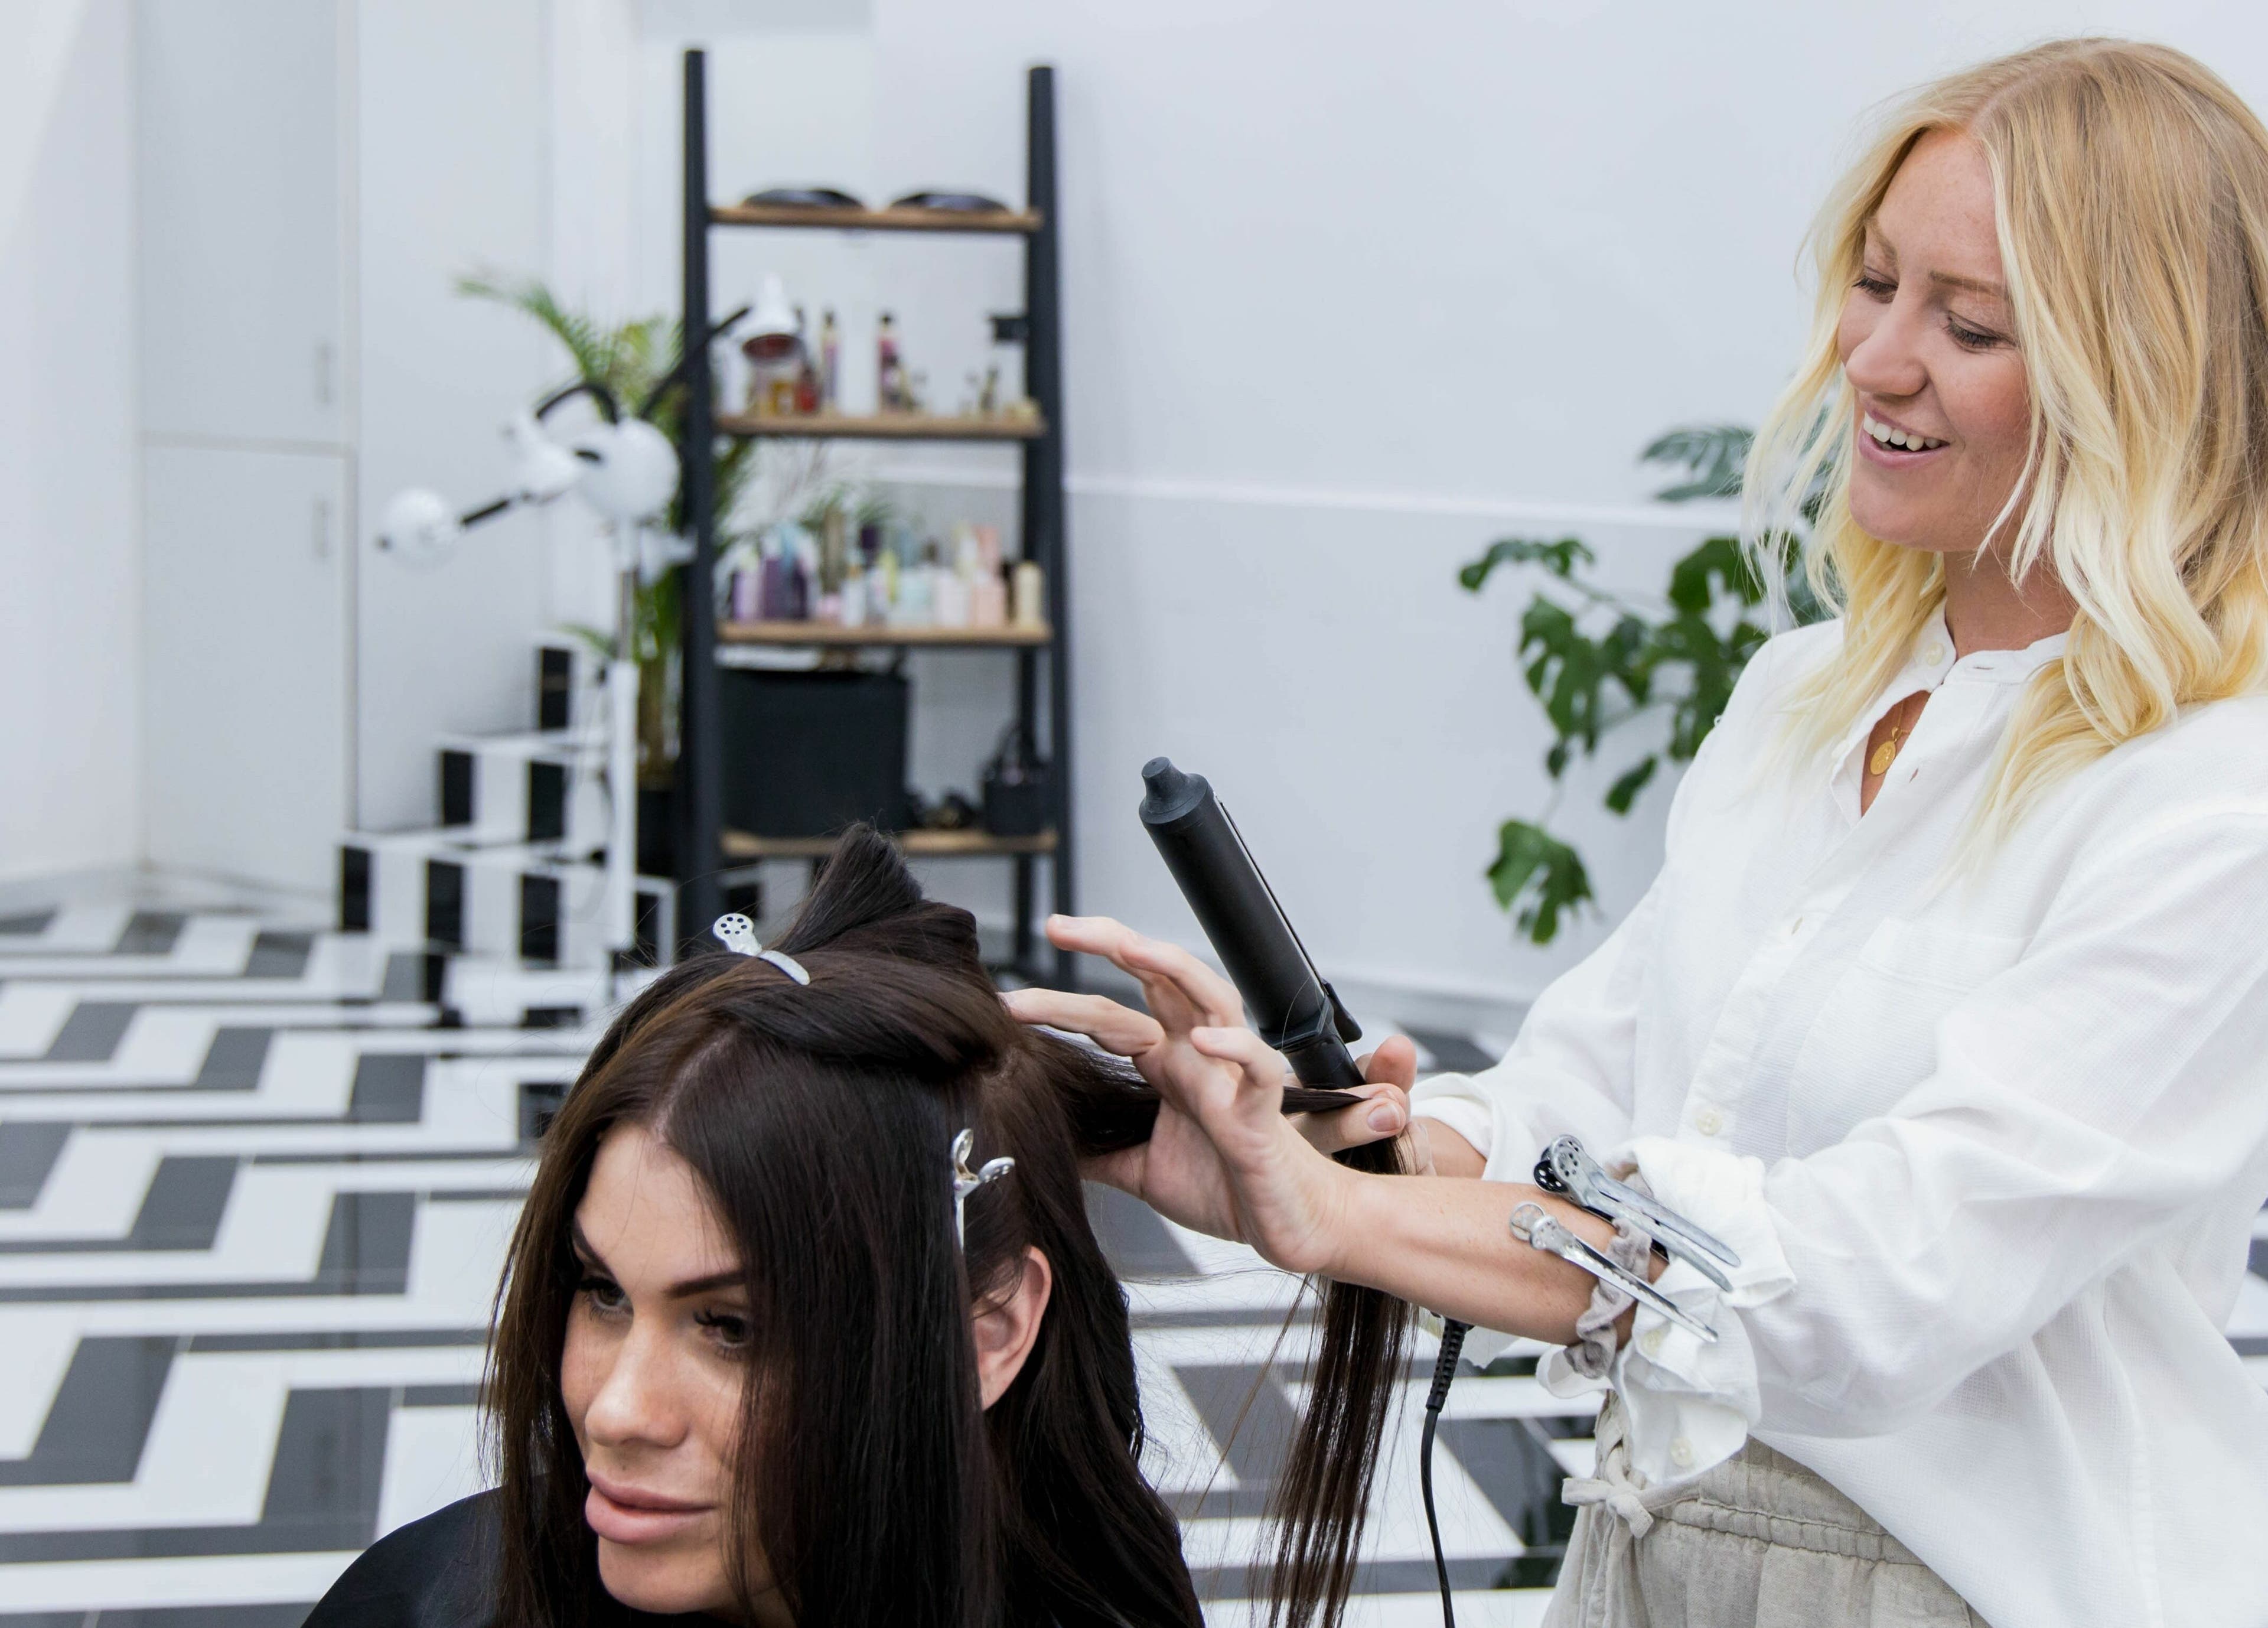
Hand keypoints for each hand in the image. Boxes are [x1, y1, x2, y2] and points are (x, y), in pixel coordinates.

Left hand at [1003, 915, 1408, 1268]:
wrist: (1288, 1226)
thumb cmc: (1228, 1189)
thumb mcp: (1142, 1172)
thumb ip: (1098, 1153)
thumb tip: (1045, 1146)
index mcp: (1169, 1066)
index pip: (1110, 1017)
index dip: (1061, 1003)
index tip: (1010, 1000)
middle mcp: (1199, 1058)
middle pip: (1155, 983)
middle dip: (1110, 946)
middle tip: (1057, 926)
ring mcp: (1231, 1078)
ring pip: (1212, 1000)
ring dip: (1174, 968)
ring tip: (1131, 948)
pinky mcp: (1263, 1113)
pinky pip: (1257, 1068)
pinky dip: (1234, 1048)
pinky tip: (1202, 1039)